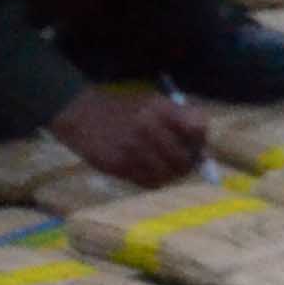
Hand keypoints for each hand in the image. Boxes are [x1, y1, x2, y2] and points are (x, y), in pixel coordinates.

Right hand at [49, 85, 208, 184]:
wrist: (80, 112)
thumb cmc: (121, 107)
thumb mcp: (153, 102)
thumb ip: (179, 120)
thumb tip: (203, 149)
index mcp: (161, 108)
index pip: (197, 129)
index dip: (201, 141)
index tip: (197, 146)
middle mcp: (149, 128)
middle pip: (184, 157)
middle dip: (188, 164)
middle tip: (184, 165)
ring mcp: (132, 149)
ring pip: (166, 174)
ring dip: (170, 175)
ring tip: (167, 170)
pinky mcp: (117, 165)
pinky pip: (147, 182)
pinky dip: (153, 181)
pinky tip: (149, 173)